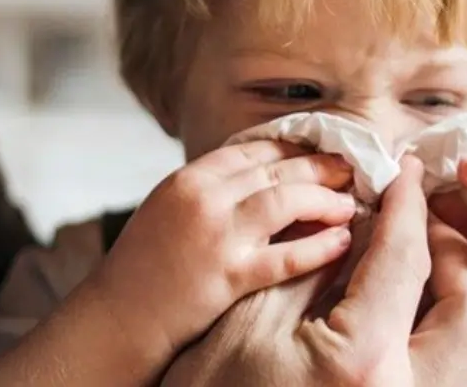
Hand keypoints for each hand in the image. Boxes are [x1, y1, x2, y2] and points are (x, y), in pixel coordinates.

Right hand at [89, 140, 356, 362]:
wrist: (115, 319)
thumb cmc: (142, 272)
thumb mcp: (168, 212)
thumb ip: (211, 193)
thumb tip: (262, 181)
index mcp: (188, 178)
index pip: (253, 148)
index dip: (294, 147)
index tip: (321, 151)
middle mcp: (202, 197)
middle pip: (276, 168)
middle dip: (319, 166)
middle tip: (351, 169)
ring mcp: (215, 234)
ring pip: (285, 201)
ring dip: (325, 199)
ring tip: (351, 204)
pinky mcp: (227, 274)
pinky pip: (285, 256)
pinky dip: (318, 246)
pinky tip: (341, 242)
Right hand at [161, 158, 466, 386]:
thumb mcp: (252, 316)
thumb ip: (312, 265)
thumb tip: (360, 221)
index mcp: (362, 359)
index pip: (405, 261)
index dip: (407, 206)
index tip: (409, 172)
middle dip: (454, 254)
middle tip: (421, 223)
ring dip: (464, 304)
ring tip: (427, 268)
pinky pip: (460, 384)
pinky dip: (453, 346)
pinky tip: (420, 318)